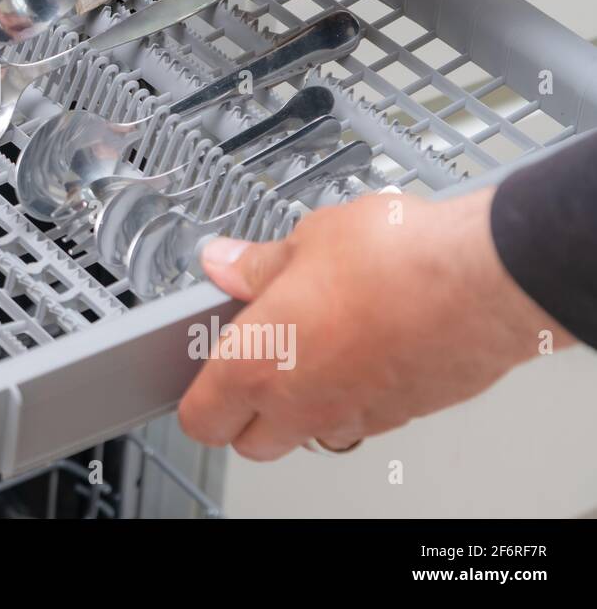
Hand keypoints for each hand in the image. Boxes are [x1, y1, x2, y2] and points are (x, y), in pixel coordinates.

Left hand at [177, 188, 574, 460]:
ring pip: (306, 433)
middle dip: (243, 413)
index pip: (201, 418)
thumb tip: (225, 264)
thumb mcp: (307, 240)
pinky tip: (363, 346)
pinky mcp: (400, 415)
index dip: (196, 400)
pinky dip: (350, 394)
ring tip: (312, 344)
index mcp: (258, 364)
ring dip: (299, 405)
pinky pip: (358, 418)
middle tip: (252, 359)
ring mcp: (354, 416)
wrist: (485, 281)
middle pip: (251, 442)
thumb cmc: (395, 260)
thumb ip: (258, 265)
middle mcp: (302, 405)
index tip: (200, 371)